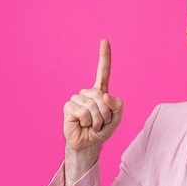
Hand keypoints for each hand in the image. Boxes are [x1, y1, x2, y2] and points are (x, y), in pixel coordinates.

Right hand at [62, 39, 122, 185]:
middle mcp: (88, 92)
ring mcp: (77, 98)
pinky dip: (88, 121)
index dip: (104, 56)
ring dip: (98, 120)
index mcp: (101, 92)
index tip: (104, 40)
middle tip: (101, 123)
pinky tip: (83, 124)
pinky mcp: (69, 106)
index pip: (103, 71)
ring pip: (94, 105)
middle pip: (102, 96)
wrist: (88, 144)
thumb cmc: (102, 131)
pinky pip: (83, 111)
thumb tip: (104, 95)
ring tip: (93, 125)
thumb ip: (117, 106)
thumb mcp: (116, 119)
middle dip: (107, 114)